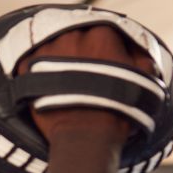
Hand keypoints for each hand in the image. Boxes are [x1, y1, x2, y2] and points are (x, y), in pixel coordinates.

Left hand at [18, 25, 158, 143]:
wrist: (87, 138)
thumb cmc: (119, 113)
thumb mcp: (143, 82)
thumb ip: (142, 59)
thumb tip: (136, 51)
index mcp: (102, 34)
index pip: (100, 34)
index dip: (101, 51)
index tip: (100, 66)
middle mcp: (74, 36)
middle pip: (75, 38)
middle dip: (79, 54)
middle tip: (81, 78)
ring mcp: (49, 50)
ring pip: (52, 48)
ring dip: (57, 61)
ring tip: (63, 84)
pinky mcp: (29, 67)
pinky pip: (30, 62)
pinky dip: (36, 73)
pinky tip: (46, 87)